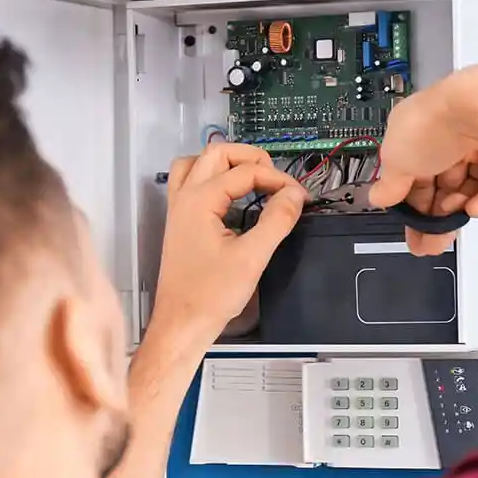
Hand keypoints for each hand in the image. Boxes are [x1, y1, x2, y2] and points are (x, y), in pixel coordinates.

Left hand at [150, 144, 306, 344]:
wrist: (182, 323)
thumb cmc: (210, 296)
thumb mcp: (253, 257)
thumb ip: (277, 220)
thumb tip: (294, 195)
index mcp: (199, 201)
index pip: (245, 171)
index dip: (277, 179)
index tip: (298, 195)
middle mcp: (184, 198)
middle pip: (216, 153)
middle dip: (250, 159)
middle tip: (276, 179)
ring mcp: (179, 210)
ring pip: (198, 164)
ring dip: (226, 164)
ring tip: (253, 179)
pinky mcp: (180, 224)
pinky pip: (191, 184)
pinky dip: (213, 180)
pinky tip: (232, 199)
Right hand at [369, 66, 477, 255]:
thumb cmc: (439, 121)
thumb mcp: (396, 159)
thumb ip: (389, 183)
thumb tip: (379, 196)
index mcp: (417, 131)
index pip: (412, 174)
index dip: (410, 203)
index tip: (410, 226)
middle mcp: (450, 134)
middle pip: (442, 183)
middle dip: (436, 215)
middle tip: (432, 240)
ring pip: (469, 186)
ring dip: (459, 206)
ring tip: (455, 216)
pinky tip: (476, 207)